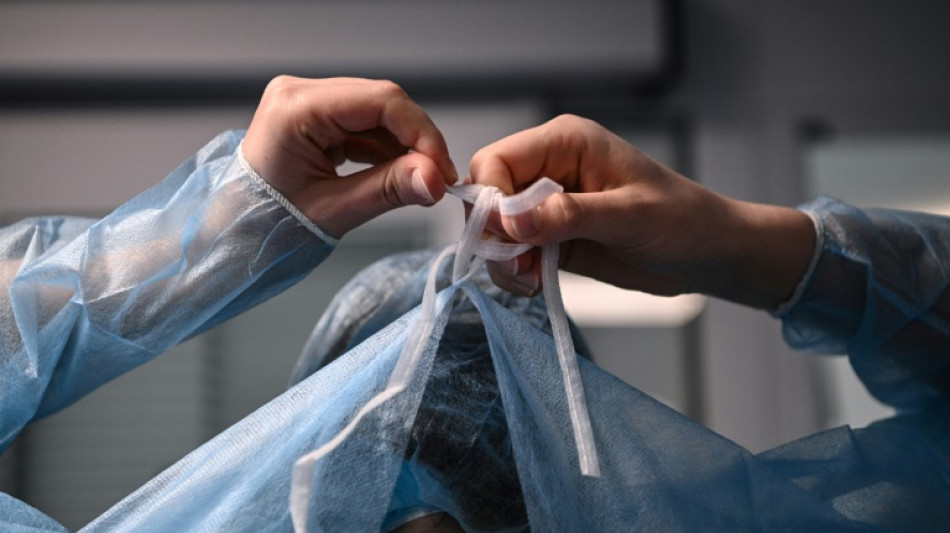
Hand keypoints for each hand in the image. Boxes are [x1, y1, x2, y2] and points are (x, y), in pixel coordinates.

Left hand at [242, 76, 457, 237]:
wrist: (232, 237)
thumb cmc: (265, 227)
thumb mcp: (333, 211)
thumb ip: (388, 189)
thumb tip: (435, 179)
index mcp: (295, 108)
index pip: (380, 101)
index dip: (421, 133)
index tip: (442, 170)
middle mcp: (298, 94)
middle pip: (381, 102)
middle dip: (416, 141)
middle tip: (438, 180)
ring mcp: (305, 103)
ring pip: (377, 114)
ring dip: (403, 148)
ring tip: (420, 183)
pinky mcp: (314, 118)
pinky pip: (363, 126)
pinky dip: (386, 151)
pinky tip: (399, 176)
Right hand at [469, 114, 814, 309]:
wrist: (709, 255)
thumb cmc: (683, 222)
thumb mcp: (629, 217)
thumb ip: (568, 215)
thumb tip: (511, 220)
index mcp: (566, 142)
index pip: (496, 162)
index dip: (491, 199)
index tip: (510, 237)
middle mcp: (549, 168)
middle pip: (486, 196)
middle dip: (494, 235)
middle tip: (520, 268)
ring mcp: (547, 204)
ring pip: (494, 229)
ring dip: (502, 260)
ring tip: (531, 282)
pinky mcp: (551, 236)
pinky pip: (512, 253)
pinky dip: (515, 272)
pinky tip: (537, 284)